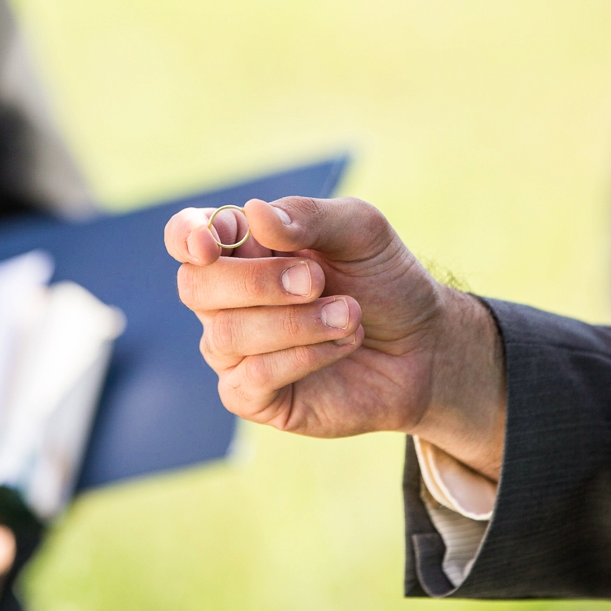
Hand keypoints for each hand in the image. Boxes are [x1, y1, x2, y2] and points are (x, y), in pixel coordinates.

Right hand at [165, 196, 505, 478]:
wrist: (424, 345)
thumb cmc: (384, 280)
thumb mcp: (360, 230)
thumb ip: (307, 217)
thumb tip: (253, 214)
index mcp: (242, 249)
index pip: (185, 236)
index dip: (187, 237)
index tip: (211, 244)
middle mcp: (226, 299)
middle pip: (196, 287)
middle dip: (258, 282)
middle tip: (318, 280)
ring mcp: (235, 350)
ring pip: (226, 334)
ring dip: (296, 322)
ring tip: (350, 315)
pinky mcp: (253, 396)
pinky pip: (252, 378)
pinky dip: (303, 356)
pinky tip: (342, 345)